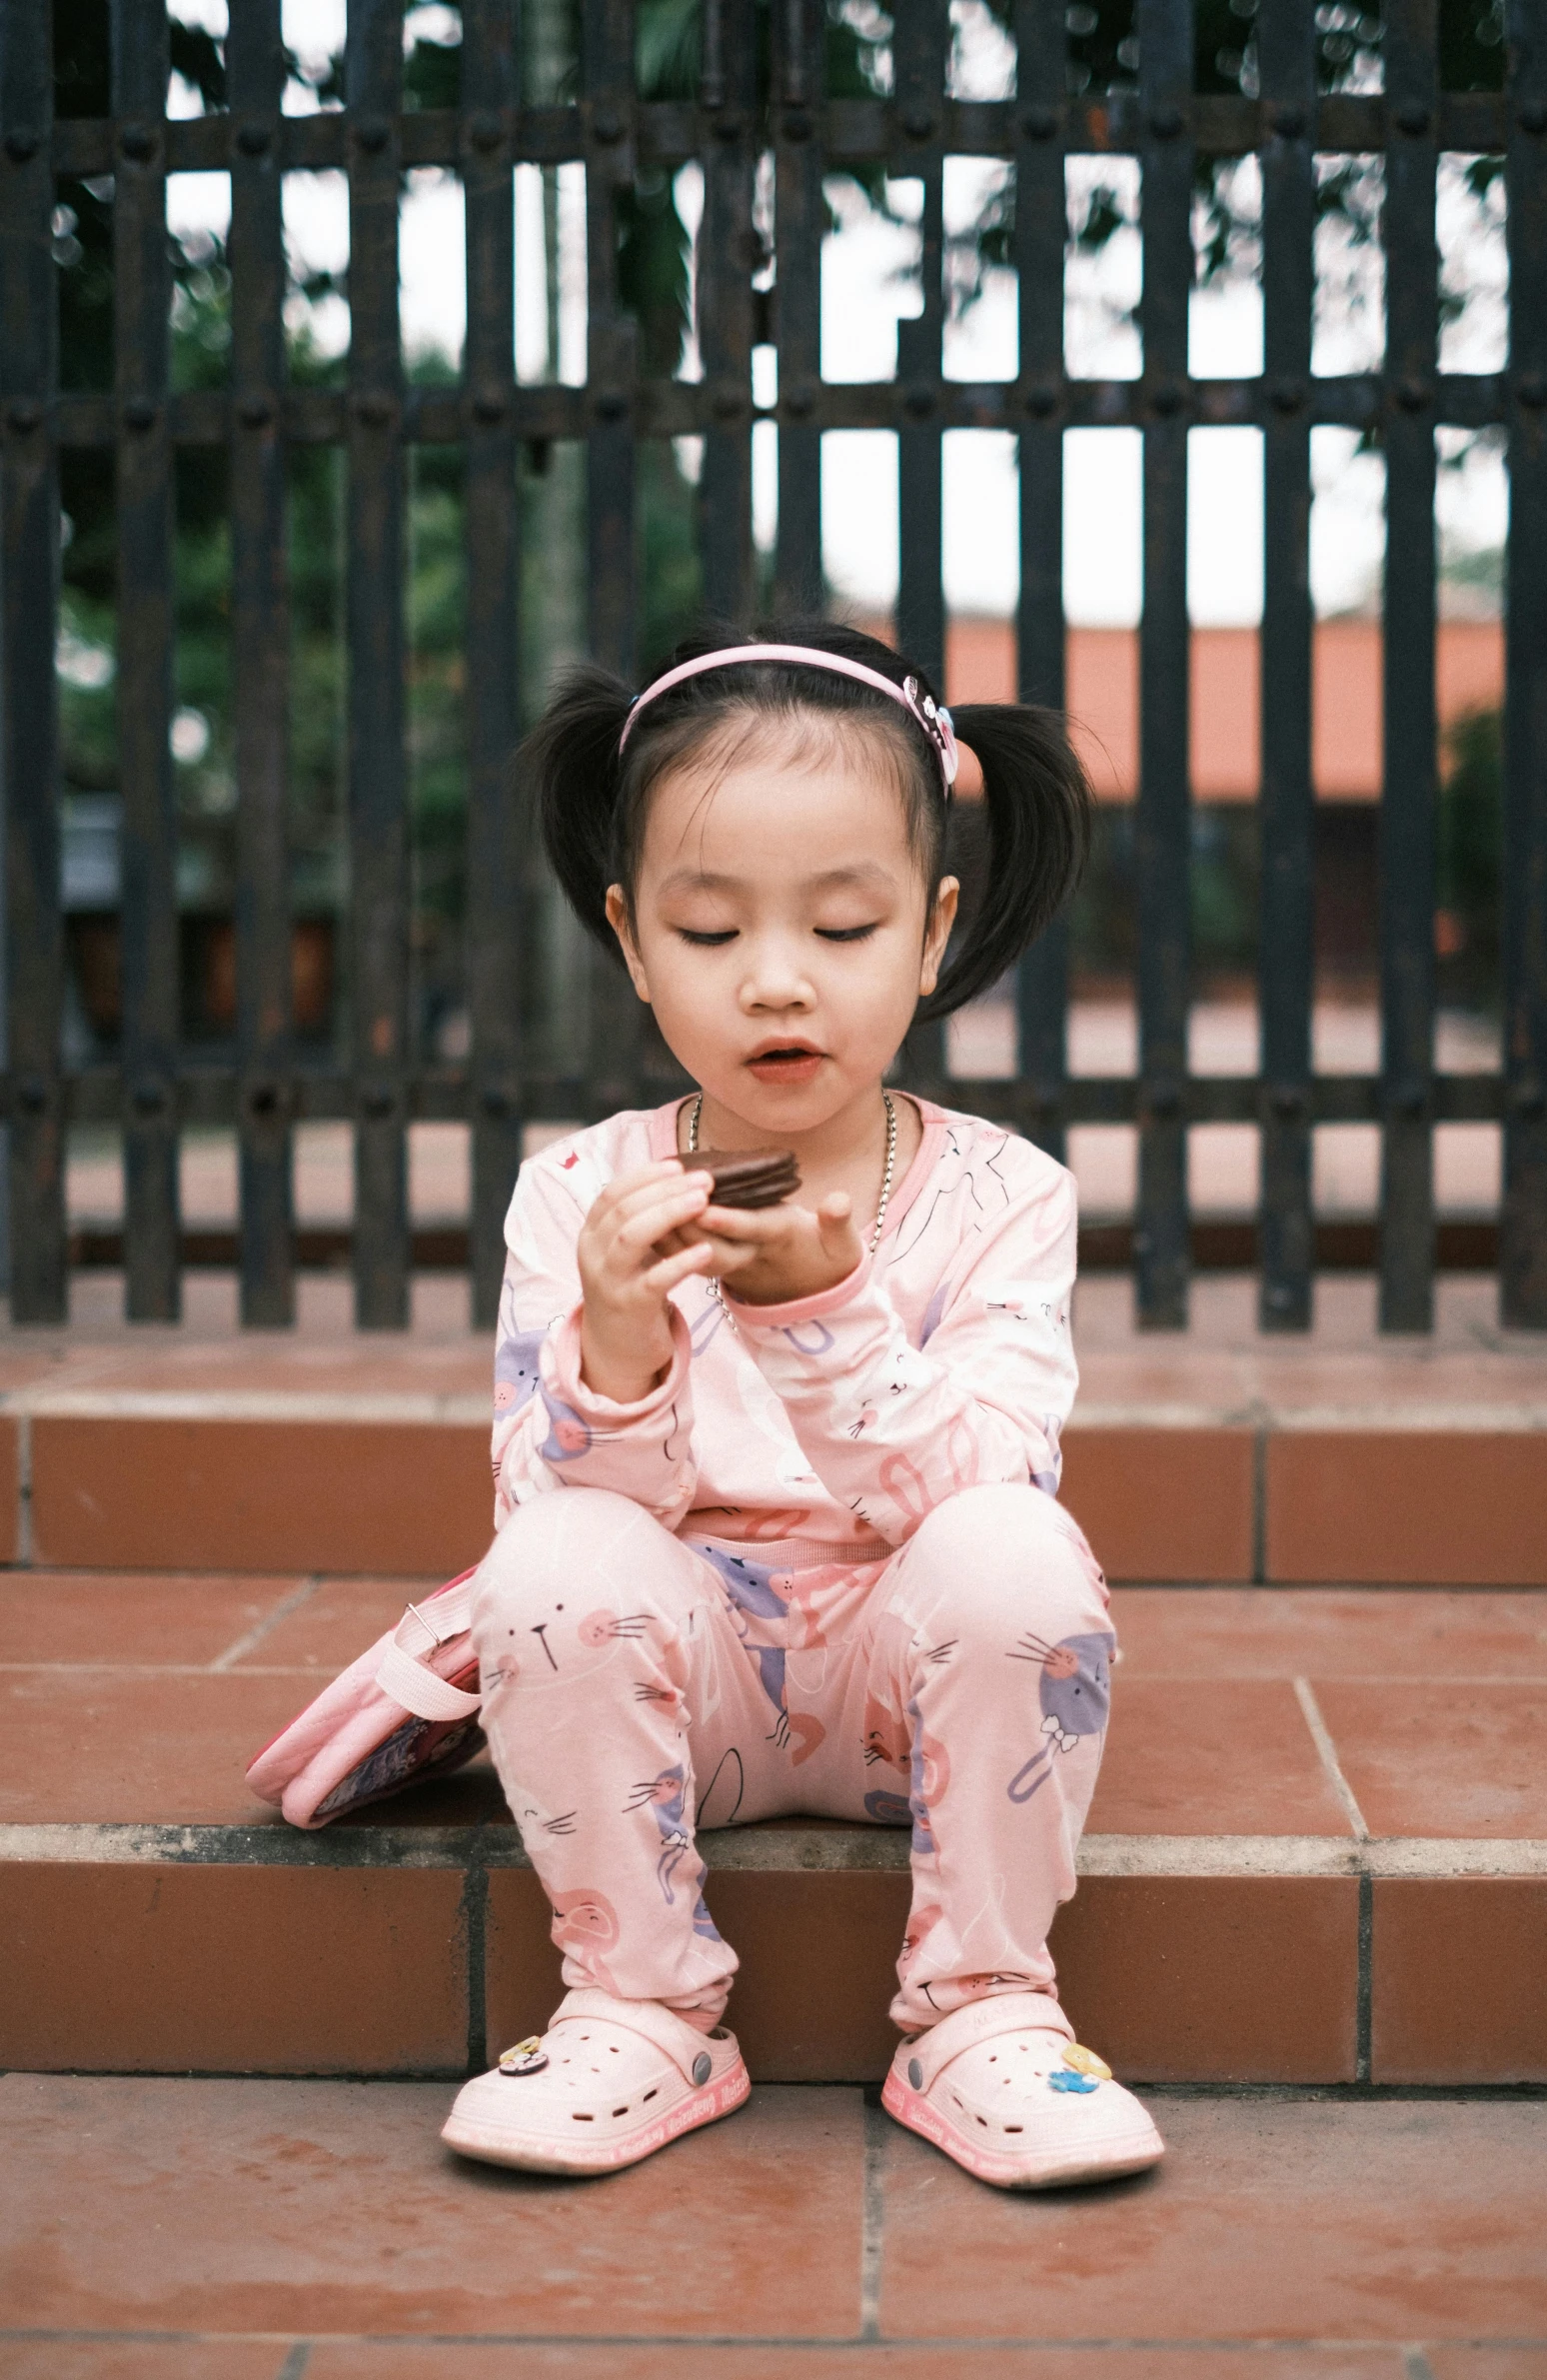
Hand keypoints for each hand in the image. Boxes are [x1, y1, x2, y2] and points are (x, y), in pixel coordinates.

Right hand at [577, 1160, 717, 1401]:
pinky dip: (681, 1262)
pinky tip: (705, 1250)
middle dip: (665, 1190)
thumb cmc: (629, 1286)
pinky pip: (654, 1280)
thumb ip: (638, 1218)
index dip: (644, 1176)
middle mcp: (593, 1254)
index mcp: (591, 1234)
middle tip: (704, 1181)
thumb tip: (674, 1176)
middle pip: (624, 1210)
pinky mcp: (629, 1306)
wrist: (616, 1346)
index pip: (612, 1193)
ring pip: (632, 1237)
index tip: (678, 1165)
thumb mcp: (624, 1250)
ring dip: (669, 1214)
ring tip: (703, 1202)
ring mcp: (608, 1281)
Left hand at [655, 1191, 863, 1308]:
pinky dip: (666, 1236)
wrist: (810, 1288)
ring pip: (693, 1253)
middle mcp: (750, 1257)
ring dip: (669, 1233)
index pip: (753, 1232)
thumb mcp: (841, 1245)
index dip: (729, 1222)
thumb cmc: (826, 1256)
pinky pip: (685, 1252)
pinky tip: (644, 1213)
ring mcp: (731, 1263)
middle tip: (660, 1199)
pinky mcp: (715, 1262)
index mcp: (780, 1242)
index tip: (706, 1207)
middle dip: (686, 1226)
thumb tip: (840, 1200)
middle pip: (713, 1246)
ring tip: (644, 1202)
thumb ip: (838, 1223)